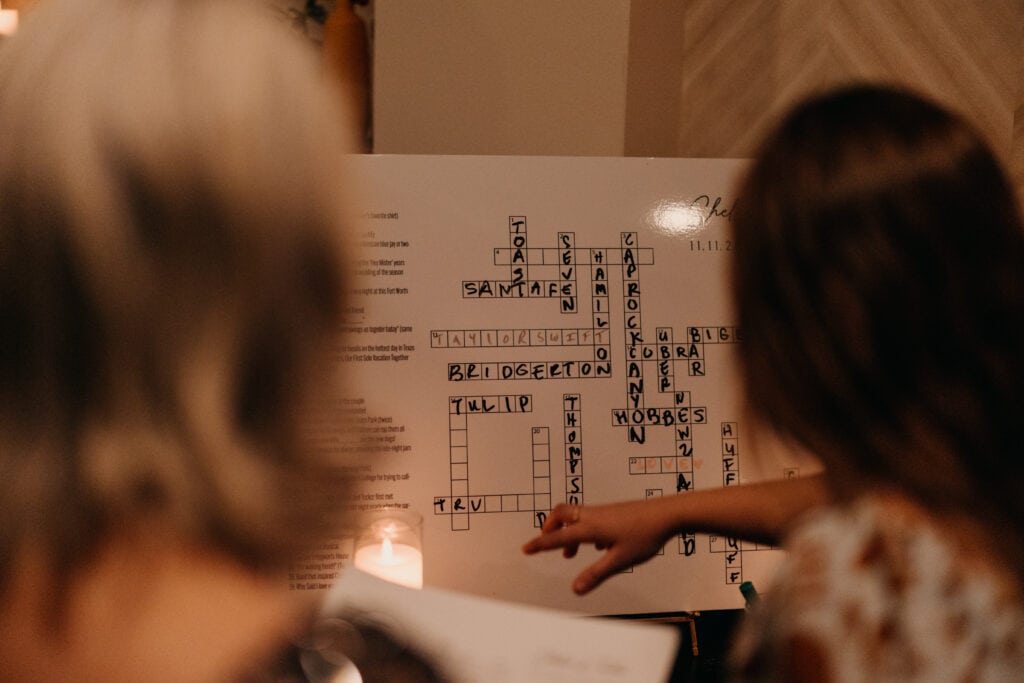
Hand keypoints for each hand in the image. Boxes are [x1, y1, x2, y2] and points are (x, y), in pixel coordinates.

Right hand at [521, 498, 676, 594]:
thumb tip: (575, 589)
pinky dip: (584, 530)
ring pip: (575, 517)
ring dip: (568, 532)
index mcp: (590, 528)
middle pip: (561, 514)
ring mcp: (603, 513)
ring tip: (571, 554)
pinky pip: (589, 518)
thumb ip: (596, 574)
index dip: (540, 544)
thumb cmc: (644, 535)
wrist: (667, 514)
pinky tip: (599, 546)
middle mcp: (593, 516)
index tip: (525, 548)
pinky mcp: (612, 513)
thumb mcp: (619, 560)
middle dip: (550, 527)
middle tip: (546, 542)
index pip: (558, 537)